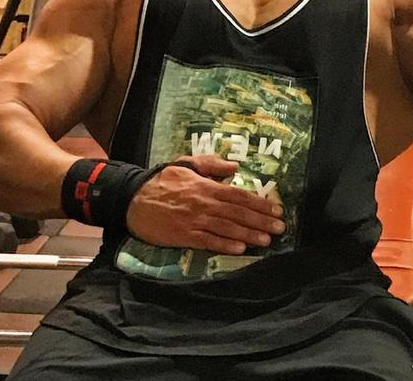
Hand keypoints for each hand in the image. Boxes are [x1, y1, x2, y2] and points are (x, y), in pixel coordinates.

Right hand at [126, 154, 285, 254]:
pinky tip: (240, 249)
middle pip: (238, 213)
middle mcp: (204, 203)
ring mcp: (194, 221)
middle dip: (261, 221)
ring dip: (248, 234)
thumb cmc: (162, 180)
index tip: (276, 210)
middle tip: (280, 228)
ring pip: (227, 228)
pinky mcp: (183, 236)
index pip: (239, 195)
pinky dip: (225, 245)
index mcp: (206, 186)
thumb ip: (212, 165)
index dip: (259, 203)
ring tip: (267, 240)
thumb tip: (235, 167)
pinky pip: (208, 241)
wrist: (132, 199)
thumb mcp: (187, 164)